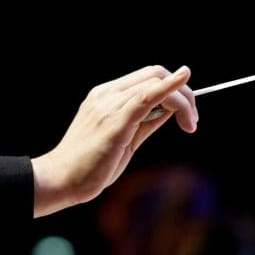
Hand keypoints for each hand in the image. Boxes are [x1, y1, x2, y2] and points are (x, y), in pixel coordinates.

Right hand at [31, 65, 197, 216]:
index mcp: (106, 95)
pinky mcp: (114, 121)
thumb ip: (146, 121)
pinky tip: (183, 79)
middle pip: (155, 74)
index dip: (174, 88)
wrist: (61, 180)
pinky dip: (168, 87)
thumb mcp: (125, 139)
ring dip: (183, 101)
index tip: (188, 114)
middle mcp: (107, 94)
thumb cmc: (90, 165)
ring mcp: (109, 105)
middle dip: (184, 93)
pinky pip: (146, 96)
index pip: (148, 77)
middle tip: (193, 121)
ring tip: (191, 125)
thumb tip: (169, 110)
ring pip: (155, 83)